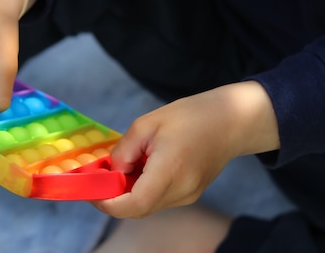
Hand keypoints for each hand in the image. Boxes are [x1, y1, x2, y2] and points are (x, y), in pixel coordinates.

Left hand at [91, 81, 279, 217]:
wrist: (232, 120)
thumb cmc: (191, 116)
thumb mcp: (147, 124)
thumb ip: (124, 150)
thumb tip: (111, 171)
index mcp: (170, 170)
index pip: (134, 204)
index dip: (108, 204)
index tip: (92, 192)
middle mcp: (181, 190)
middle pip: (139, 209)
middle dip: (114, 198)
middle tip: (99, 179)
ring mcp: (188, 195)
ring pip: (148, 206)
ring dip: (128, 193)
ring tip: (121, 168)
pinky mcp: (191, 194)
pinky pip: (159, 199)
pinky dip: (143, 190)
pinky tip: (140, 169)